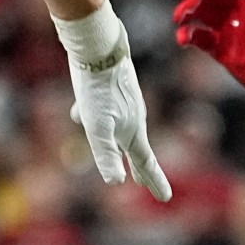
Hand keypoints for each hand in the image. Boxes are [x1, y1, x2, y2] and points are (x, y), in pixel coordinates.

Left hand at [56, 3, 171, 200]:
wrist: (99, 46)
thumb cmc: (98, 88)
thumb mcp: (97, 126)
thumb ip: (106, 154)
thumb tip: (115, 182)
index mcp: (133, 130)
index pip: (145, 162)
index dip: (155, 181)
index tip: (166, 199)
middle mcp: (132, 118)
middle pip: (136, 150)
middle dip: (140, 169)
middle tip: (144, 184)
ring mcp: (124, 103)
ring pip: (118, 130)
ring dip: (119, 146)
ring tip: (117, 155)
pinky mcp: (112, 89)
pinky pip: (103, 111)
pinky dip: (95, 118)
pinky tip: (78, 111)